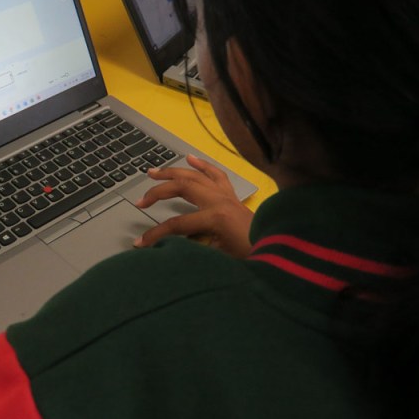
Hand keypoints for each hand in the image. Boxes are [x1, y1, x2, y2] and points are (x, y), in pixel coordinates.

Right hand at [133, 155, 253, 257]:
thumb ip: (192, 250)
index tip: (139, 243)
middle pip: (181, 187)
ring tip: (154, 171)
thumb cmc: (251, 258)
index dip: (155, 234)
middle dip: (158, 192)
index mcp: (215, 217)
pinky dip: (202, 165)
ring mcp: (226, 195)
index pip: (177, 224)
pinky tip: (190, 158)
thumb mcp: (218, 259)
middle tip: (140, 200)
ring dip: (173, 172)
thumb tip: (169, 246)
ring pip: (195, 175)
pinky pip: (215, 174)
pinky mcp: (232, 195)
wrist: (279, 253)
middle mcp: (219, 200)